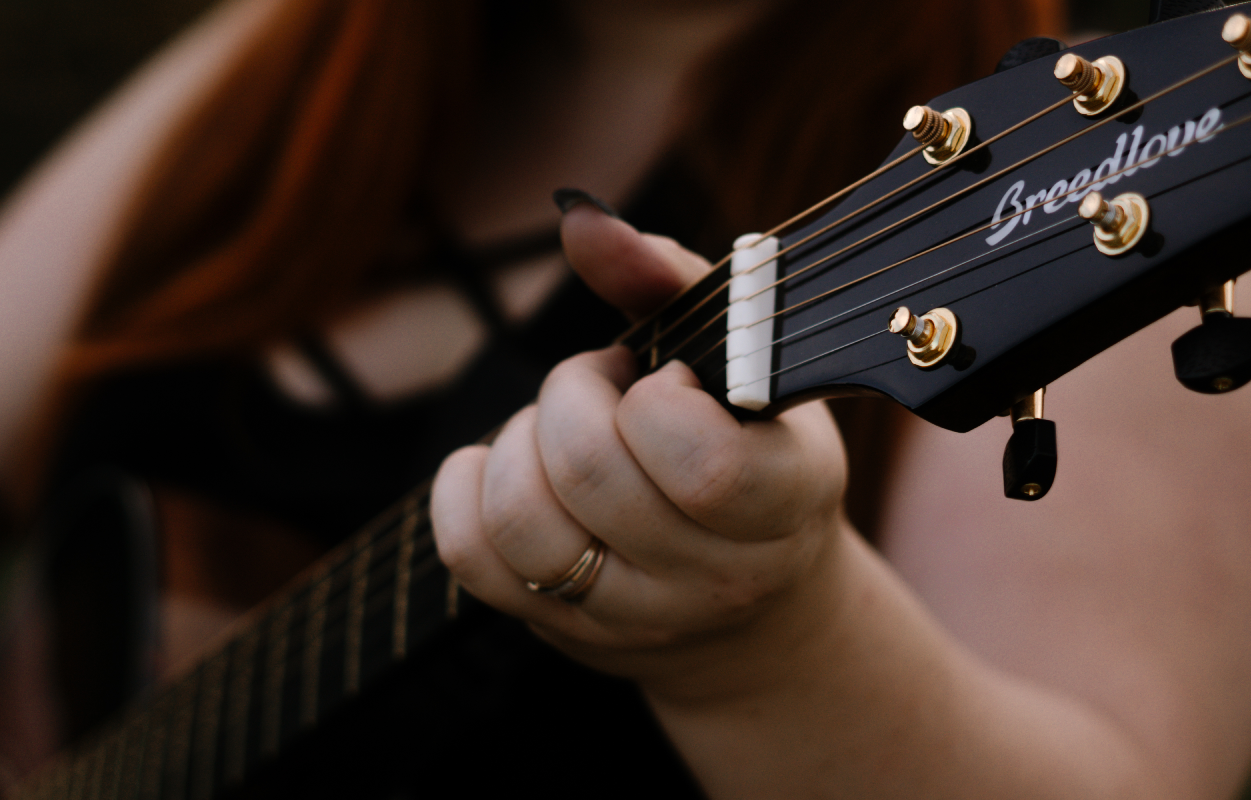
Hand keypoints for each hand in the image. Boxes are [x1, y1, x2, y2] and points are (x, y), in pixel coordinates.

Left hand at [430, 200, 858, 700]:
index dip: (659, 399)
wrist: (760, 604)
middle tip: (605, 387)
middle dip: (573, 393)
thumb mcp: (741, 358)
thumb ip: (663, 275)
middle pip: (586, 472)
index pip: (701, 466)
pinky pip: (469, 555)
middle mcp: (715, 577)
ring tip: (561, 430)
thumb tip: (576, 217)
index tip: (668, 379)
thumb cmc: (751, 443)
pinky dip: (465, 487)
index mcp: (786, 503)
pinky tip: (508, 463)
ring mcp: (634, 616)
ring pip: (521, 518)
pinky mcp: (561, 631)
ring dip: (519, 441)